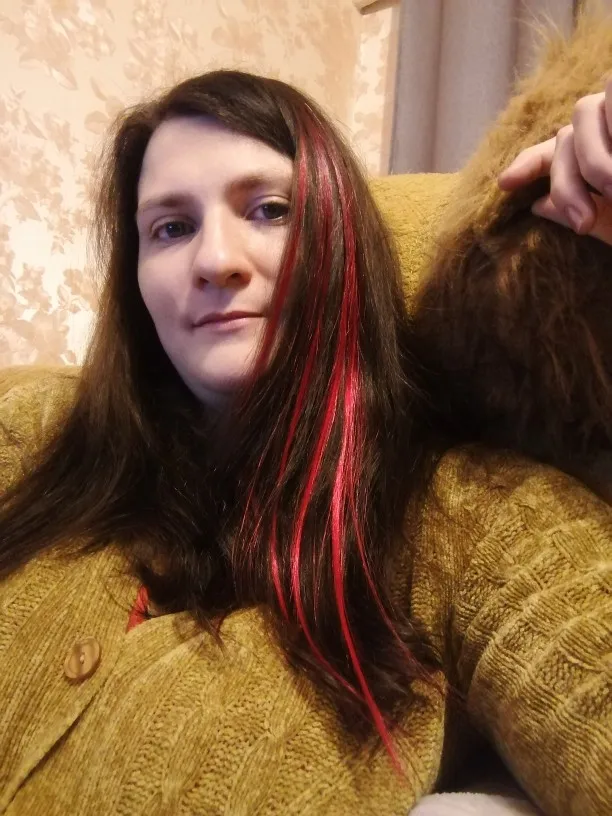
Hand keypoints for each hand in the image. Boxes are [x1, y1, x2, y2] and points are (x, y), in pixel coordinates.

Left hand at [497, 79, 611, 245]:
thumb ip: (577, 211)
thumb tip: (538, 205)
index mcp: (589, 155)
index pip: (549, 154)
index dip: (527, 165)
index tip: (505, 183)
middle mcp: (598, 127)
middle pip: (563, 140)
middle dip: (567, 184)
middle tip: (584, 223)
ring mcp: (610, 108)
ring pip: (581, 114)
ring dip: (593, 159)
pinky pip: (610, 94)